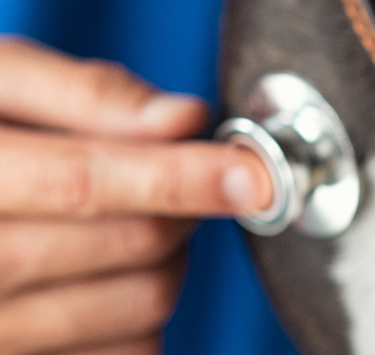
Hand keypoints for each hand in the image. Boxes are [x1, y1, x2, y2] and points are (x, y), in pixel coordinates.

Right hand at [0, 37, 271, 354]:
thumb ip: (85, 93)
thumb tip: (185, 118)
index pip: (85, 184)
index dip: (181, 177)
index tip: (253, 173)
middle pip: (130, 244)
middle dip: (182, 203)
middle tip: (171, 174)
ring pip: (140, 309)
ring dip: (170, 260)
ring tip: (133, 220)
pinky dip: (143, 318)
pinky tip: (110, 275)